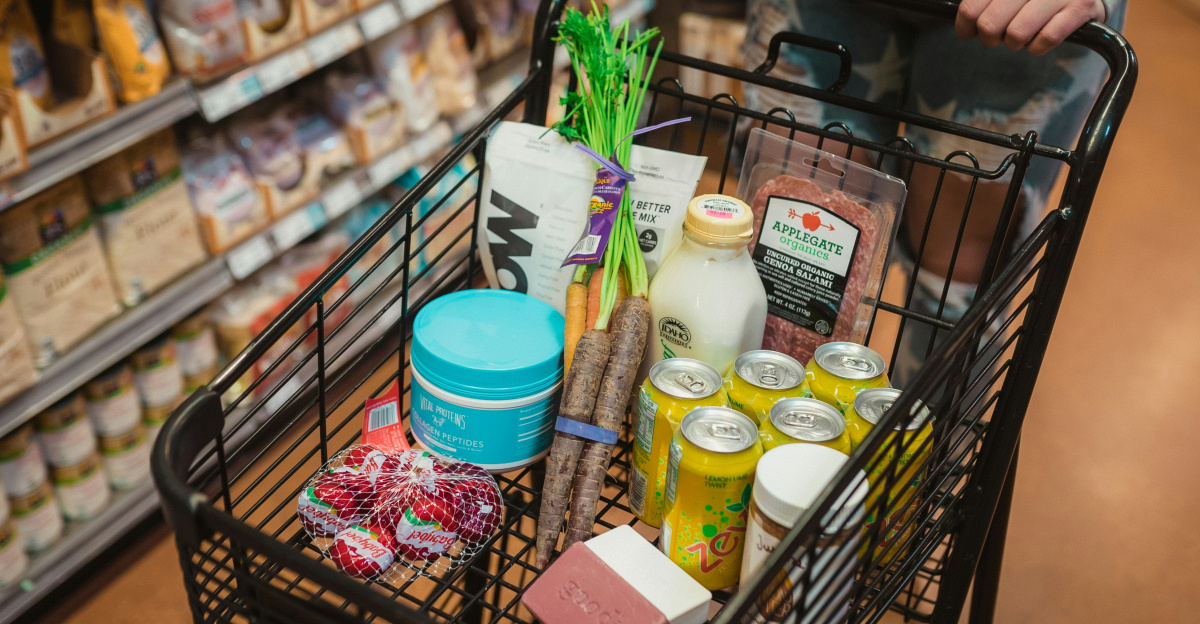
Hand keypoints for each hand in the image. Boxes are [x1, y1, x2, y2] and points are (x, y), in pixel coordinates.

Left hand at [956, 0, 1105, 55]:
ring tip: (1022, 35)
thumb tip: (966, 25)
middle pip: (990, 24)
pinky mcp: (1080, 7)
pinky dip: (1038, 46)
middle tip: (998, 35)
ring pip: (1017, 34)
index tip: (969, 30)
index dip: (966, 24)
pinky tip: (1040, 38)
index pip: (972, 7)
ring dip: (1015, 42)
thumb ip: (983, 3)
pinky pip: (1046, 39)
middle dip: (991, 37)